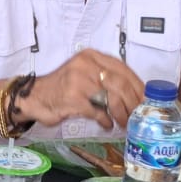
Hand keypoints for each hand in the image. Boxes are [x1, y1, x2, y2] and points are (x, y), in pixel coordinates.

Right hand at [21, 50, 144, 131]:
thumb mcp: (84, 74)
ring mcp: (78, 81)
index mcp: (91, 56)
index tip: (146, 100)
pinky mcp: (73, 99)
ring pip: (112, 98)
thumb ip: (105, 78)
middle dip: (133, 102)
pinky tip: (107, 125)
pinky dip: (106, 121)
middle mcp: (85, 65)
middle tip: (138, 115)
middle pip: (121, 84)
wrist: (34, 97)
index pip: (123, 69)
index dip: (138, 86)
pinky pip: (98, 112)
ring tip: (123, 123)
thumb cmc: (62, 88)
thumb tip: (135, 93)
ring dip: (121, 114)